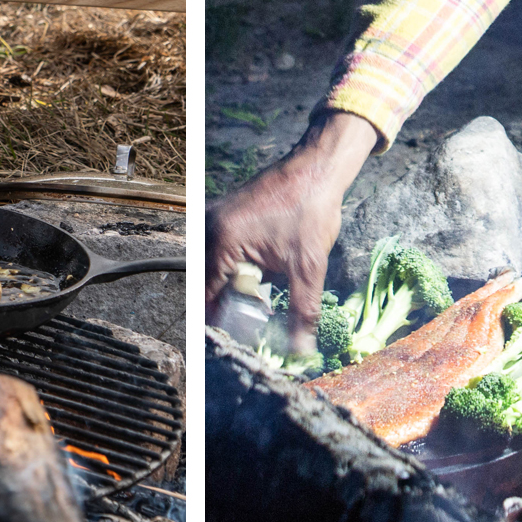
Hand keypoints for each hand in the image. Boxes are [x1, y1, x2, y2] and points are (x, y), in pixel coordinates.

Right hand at [205, 110, 378, 354]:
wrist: (317, 169)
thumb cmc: (311, 210)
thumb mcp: (308, 268)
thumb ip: (302, 312)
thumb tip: (301, 352)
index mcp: (222, 241)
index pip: (206, 296)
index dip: (217, 324)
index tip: (230, 345)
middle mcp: (210, 227)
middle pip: (203, 283)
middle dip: (220, 309)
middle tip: (242, 330)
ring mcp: (215, 219)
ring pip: (209, 268)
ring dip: (225, 290)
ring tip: (248, 310)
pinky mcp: (225, 216)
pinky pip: (217, 251)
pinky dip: (230, 271)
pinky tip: (254, 282)